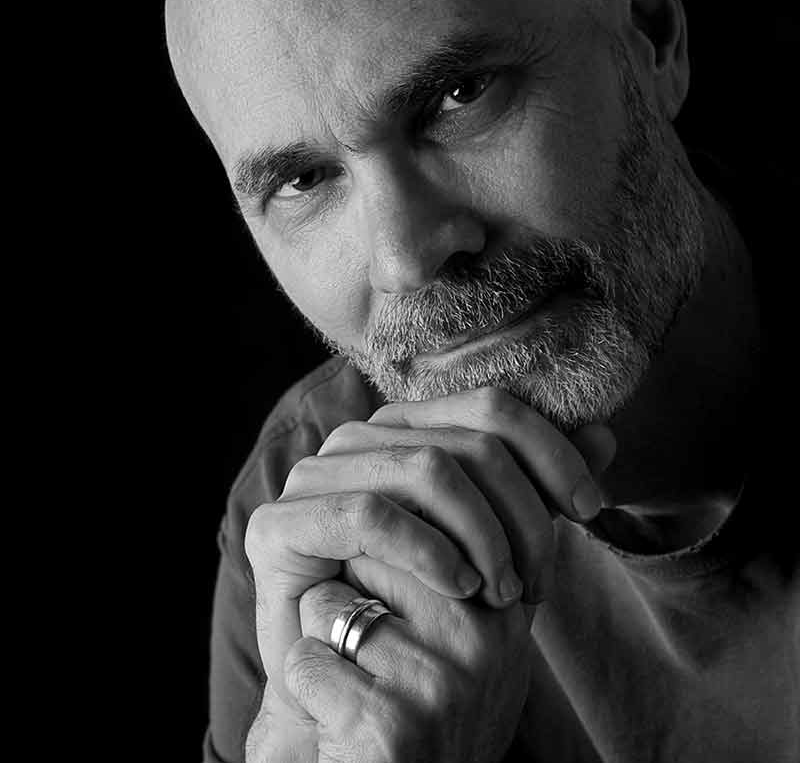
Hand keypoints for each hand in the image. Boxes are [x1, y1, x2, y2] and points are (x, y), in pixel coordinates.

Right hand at [244, 387, 614, 758]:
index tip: (591, 508)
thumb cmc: (428, 611)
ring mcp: (314, 476)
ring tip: (503, 594)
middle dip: (523, 512)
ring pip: (428, 469)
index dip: (553, 451)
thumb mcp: (499, 543)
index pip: (492, 407)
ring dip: (485, 537)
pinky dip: (429, 550)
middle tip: (539, 580)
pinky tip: (458, 588)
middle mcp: (358, 439)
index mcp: (405, 430)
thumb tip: (607, 435)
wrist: (352, 683)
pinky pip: (369, 513)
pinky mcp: (278, 524)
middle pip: (469, 441)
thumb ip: (539, 488)